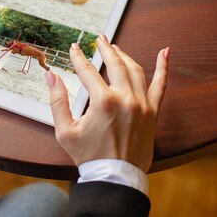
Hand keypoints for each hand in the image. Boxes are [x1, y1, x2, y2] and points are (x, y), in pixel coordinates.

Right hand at [45, 35, 168, 172]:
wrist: (115, 177)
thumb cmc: (90, 156)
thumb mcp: (65, 131)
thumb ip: (57, 101)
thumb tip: (51, 77)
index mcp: (103, 101)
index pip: (88, 71)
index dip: (79, 58)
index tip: (75, 49)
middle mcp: (125, 98)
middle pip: (114, 64)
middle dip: (105, 48)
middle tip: (99, 39)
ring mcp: (142, 104)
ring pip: (134, 70)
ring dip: (124, 55)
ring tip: (116, 48)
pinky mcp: (152, 112)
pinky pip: (161, 85)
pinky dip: (163, 68)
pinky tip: (164, 53)